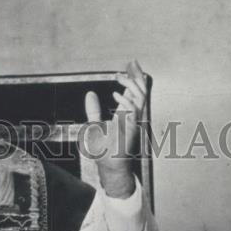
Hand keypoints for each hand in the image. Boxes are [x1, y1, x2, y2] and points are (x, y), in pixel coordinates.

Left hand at [83, 59, 146, 197]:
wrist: (108, 167)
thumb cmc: (103, 150)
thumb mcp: (93, 125)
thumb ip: (93, 110)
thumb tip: (90, 94)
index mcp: (125, 114)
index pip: (133, 91)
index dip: (133, 76)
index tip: (128, 65)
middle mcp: (131, 116)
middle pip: (140, 90)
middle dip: (136, 75)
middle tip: (130, 63)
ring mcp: (133, 122)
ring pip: (140, 97)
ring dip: (131, 84)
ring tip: (120, 77)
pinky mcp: (132, 129)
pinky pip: (133, 111)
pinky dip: (126, 101)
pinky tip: (116, 94)